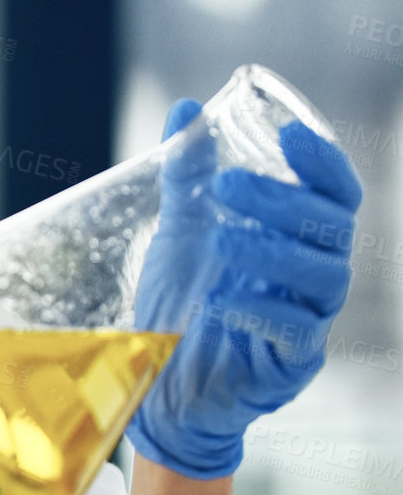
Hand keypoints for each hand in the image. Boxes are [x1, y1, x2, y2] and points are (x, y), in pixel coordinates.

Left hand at [127, 98, 362, 478]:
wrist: (161, 384)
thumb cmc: (182, 304)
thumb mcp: (180, 233)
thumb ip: (188, 178)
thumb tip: (186, 111)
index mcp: (297, 239)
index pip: (333, 194)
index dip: (322, 162)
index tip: (289, 134)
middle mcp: (312, 275)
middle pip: (331, 228)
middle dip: (284, 200)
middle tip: (227, 185)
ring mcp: (309, 319)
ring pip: (322, 276)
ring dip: (272, 252)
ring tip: (219, 240)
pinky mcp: (292, 362)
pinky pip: (297, 332)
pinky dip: (262, 310)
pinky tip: (222, 298)